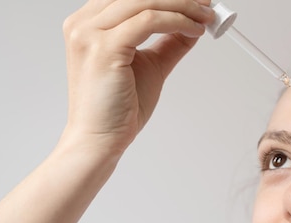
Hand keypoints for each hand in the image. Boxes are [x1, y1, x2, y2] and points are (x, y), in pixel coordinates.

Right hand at [60, 0, 214, 155]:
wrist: (100, 139)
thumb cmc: (116, 109)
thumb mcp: (150, 65)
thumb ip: (168, 42)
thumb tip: (192, 25)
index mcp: (88, 23)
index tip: (197, 1)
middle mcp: (83, 23)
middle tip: (207, 4)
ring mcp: (89, 33)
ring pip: (146, 1)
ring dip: (183, 6)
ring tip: (205, 18)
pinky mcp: (104, 48)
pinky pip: (149, 20)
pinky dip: (177, 21)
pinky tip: (194, 31)